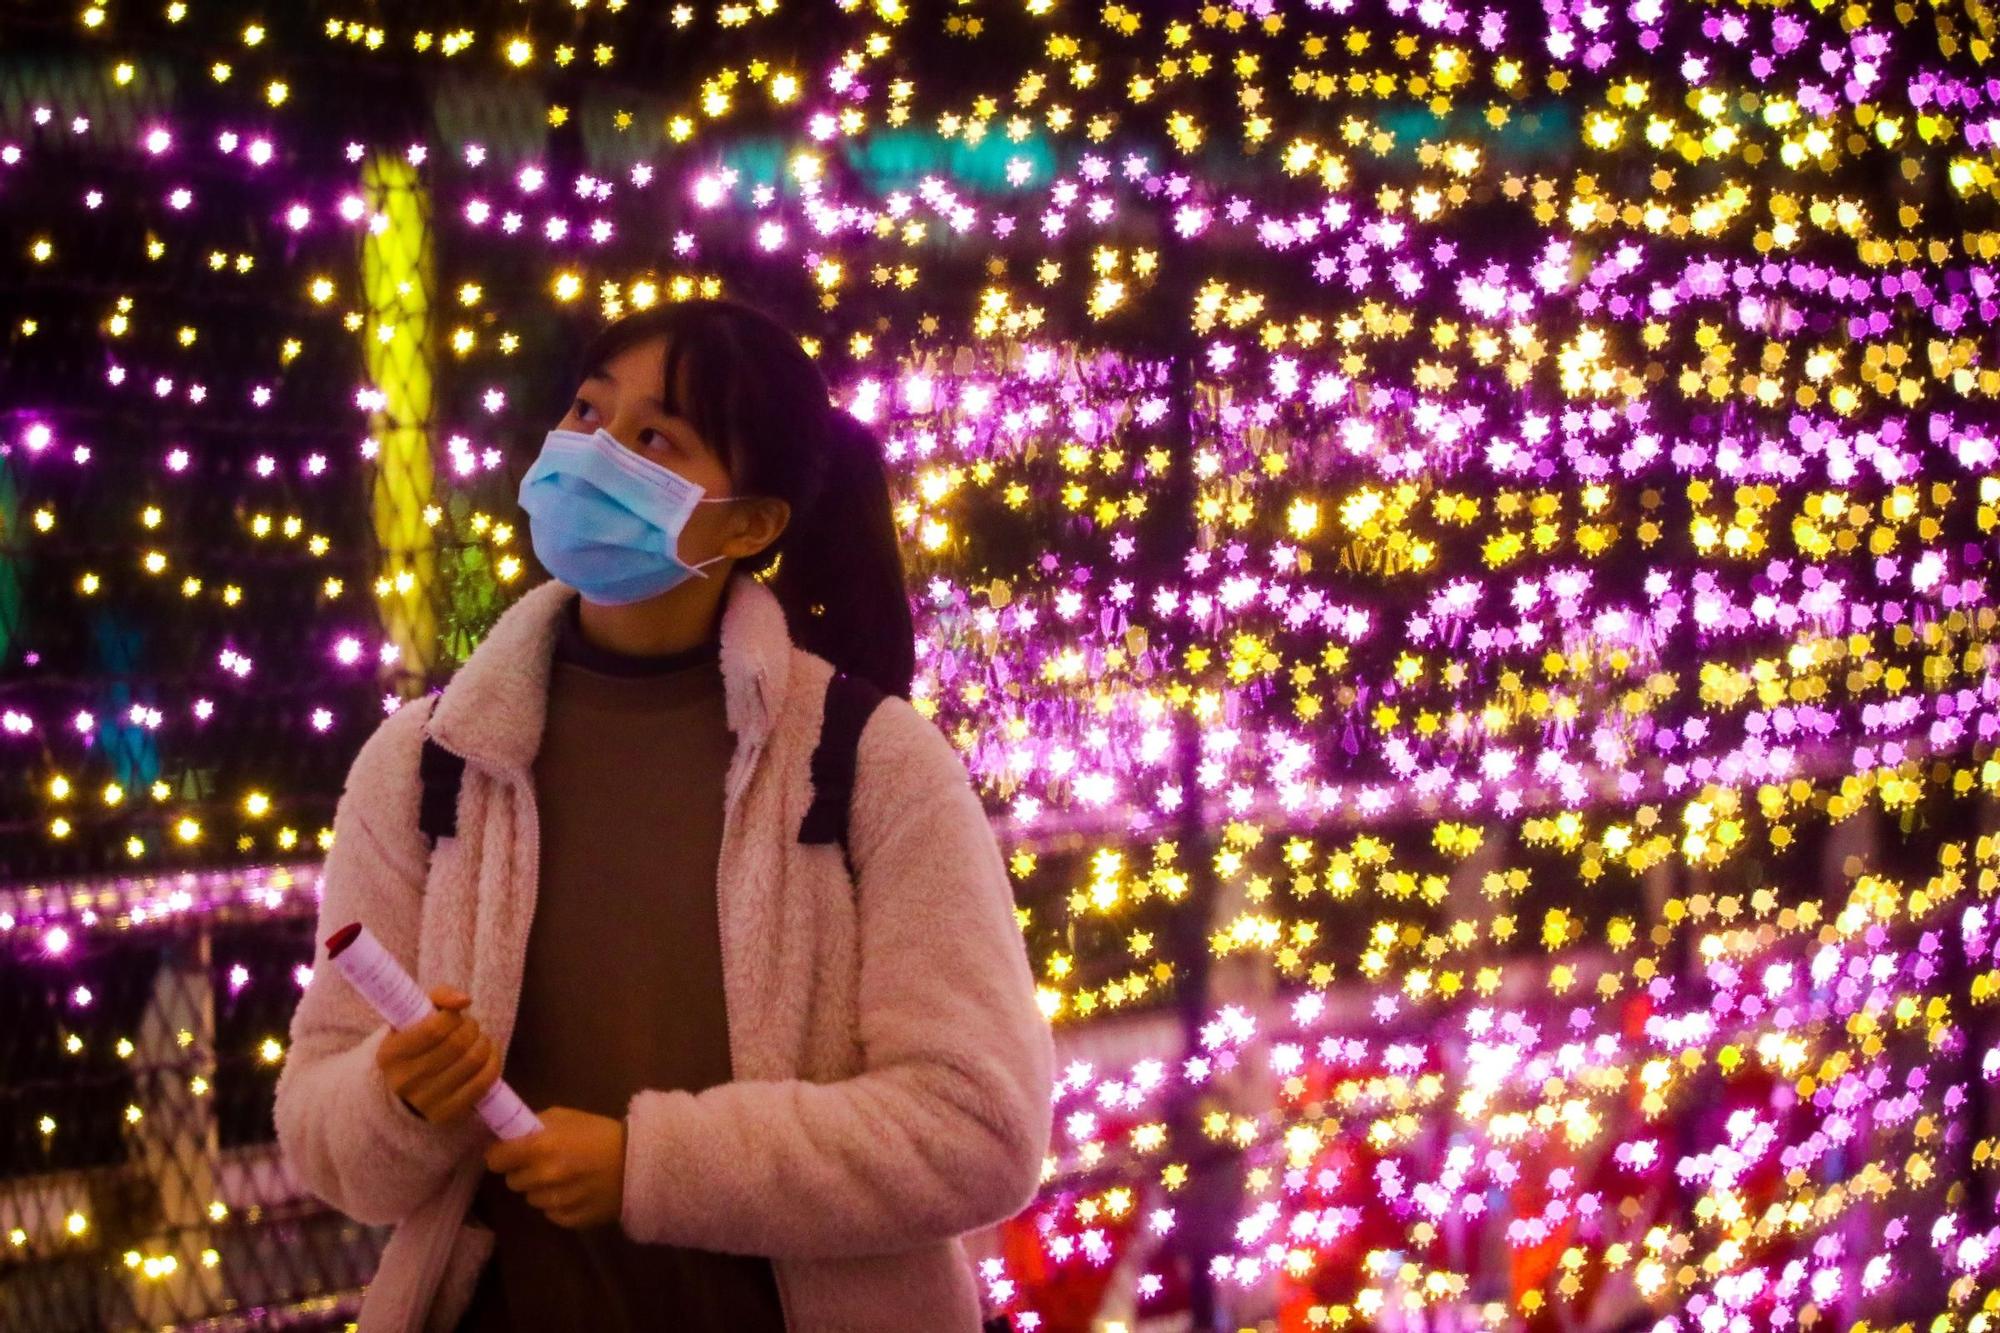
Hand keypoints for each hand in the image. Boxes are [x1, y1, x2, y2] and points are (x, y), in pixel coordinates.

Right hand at [374, 985, 500, 1127]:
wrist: (411, 1084)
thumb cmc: (418, 1040)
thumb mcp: (417, 1014)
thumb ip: (439, 996)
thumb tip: (464, 1000)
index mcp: (390, 1055)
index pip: (434, 1030)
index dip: (453, 1017)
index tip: (456, 1014)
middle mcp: (404, 1081)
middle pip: (457, 1044)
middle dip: (472, 1028)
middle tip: (471, 1026)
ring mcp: (425, 1101)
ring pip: (473, 1061)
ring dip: (484, 1042)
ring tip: (479, 1039)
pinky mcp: (446, 1114)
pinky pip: (483, 1083)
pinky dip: (493, 1062)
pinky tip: (489, 1053)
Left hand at [484, 1107, 627, 1229]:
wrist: (639, 1163)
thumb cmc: (600, 1133)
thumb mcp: (567, 1116)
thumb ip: (535, 1125)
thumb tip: (510, 1137)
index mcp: (539, 1147)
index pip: (495, 1159)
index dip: (501, 1155)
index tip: (510, 1153)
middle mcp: (543, 1177)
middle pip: (512, 1181)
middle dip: (523, 1171)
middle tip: (544, 1162)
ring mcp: (555, 1202)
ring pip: (530, 1198)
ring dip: (540, 1188)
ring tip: (564, 1177)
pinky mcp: (568, 1220)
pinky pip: (549, 1213)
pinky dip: (557, 1204)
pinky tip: (575, 1191)